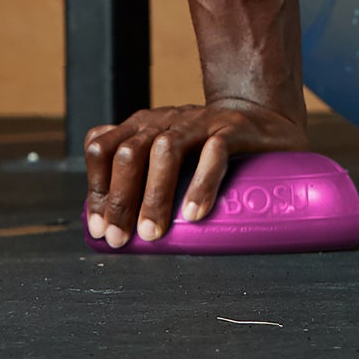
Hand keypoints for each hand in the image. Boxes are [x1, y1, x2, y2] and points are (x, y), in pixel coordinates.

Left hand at [84, 99, 307, 247]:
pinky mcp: (232, 129)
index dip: (96, 189)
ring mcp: (198, 123)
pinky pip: (214, 152)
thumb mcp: (168, 160)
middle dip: (120, 199)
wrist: (261, 120)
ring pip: (165, 149)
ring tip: (152, 232)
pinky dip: (201, 183)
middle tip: (121, 238)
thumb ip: (141, 183)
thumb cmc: (207, 151)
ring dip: (154, 194)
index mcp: (142, 128)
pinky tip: (194, 213)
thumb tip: (110, 231)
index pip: (102, 149)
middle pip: (128, 152)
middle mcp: (164, 121)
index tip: (101, 229)